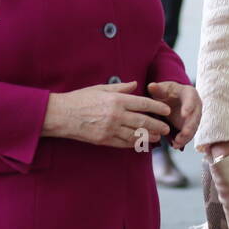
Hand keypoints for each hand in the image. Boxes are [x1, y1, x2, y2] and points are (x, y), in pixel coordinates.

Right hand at [42, 81, 171, 147]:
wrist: (61, 115)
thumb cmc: (80, 99)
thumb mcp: (100, 89)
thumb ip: (120, 88)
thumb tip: (136, 84)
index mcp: (116, 100)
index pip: (143, 104)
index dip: (157, 107)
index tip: (166, 110)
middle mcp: (116, 115)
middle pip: (143, 121)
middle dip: (157, 125)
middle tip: (167, 128)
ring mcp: (110, 129)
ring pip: (135, 134)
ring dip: (149, 136)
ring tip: (158, 137)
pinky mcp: (104, 140)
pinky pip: (123, 143)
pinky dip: (134, 143)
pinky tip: (141, 143)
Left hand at [147, 81, 200, 149]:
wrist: (170, 100)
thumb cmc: (167, 92)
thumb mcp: (162, 89)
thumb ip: (157, 89)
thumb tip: (151, 86)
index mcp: (190, 93)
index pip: (191, 99)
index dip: (189, 107)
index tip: (184, 114)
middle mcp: (195, 106)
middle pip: (195, 116)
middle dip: (190, 125)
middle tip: (184, 133)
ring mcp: (194, 117)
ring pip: (193, 128)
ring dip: (186, 136)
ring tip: (177, 143)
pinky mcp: (189, 127)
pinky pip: (189, 134)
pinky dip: (183, 140)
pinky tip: (175, 145)